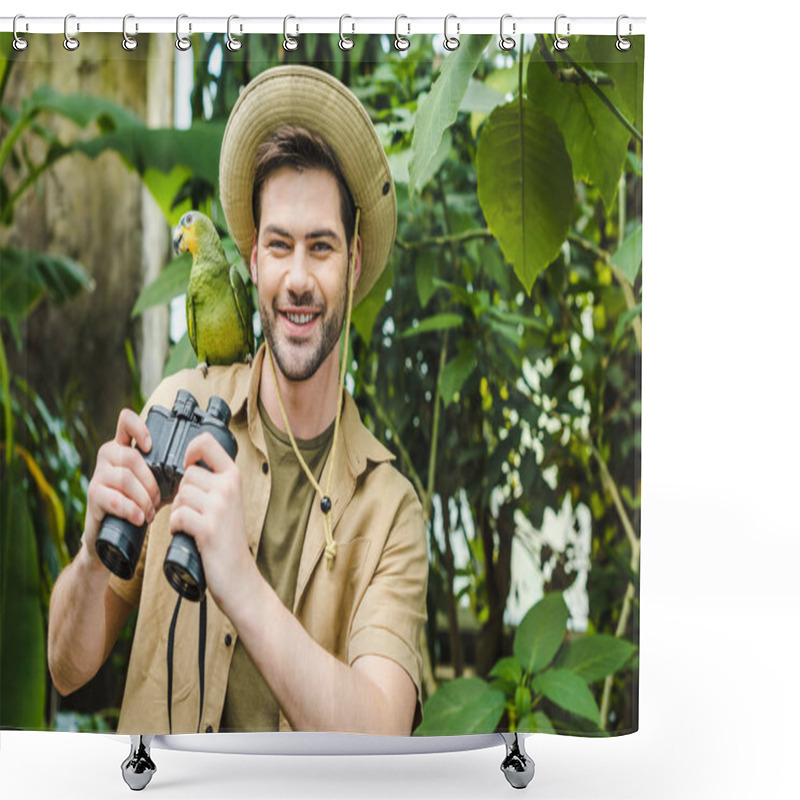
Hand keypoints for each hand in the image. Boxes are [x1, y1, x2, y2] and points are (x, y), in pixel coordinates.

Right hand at [84, 409, 159, 563]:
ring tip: (150, 512)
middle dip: (150, 482)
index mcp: (124, 448)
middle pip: (132, 457)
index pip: (125, 422)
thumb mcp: (157, 484)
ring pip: (124, 478)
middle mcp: (108, 456)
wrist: (114, 536)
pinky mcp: (93, 495)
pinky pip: (113, 499)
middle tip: (157, 500)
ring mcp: (98, 475)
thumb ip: (168, 471)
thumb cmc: (140, 504)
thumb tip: (197, 469)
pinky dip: (131, 510)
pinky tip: (139, 518)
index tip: (150, 445)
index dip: (139, 427)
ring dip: (143, 498)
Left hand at [168, 433, 254, 613]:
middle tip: (191, 513)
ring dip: (178, 512)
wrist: (238, 575)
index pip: (206, 442)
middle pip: (186, 475)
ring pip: (180, 495)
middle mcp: (229, 487)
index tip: (187, 464)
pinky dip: (176, 527)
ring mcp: (220, 506)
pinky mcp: (208, 527)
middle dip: (182, 494)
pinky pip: (178, 516)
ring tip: (190, 525)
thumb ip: (213, 482)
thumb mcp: (227, 502)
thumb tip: (185, 467)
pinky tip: (187, 535)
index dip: (190, 449)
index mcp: (234, 477)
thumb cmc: (227, 539)